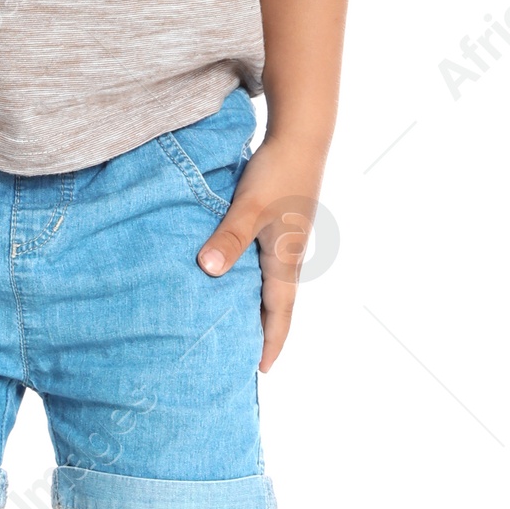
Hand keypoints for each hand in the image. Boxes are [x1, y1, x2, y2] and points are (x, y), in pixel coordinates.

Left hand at [196, 140, 325, 372]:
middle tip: (242, 358)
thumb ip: (230, 238)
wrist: (301, 137)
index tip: (260, 371)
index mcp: (284, 260)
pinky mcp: (277, 224)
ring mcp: (283, 240)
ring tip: (235, 325)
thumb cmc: (278, 173)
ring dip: (256, 307)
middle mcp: (287, 256)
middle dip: (262, 332)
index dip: (271, 343)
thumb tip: (209, 271)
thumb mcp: (250, 206)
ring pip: (269, 285)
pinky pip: (263, 264)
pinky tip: (231, 278)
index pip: (280, 314)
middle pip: (276, 305)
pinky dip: (250, 280)